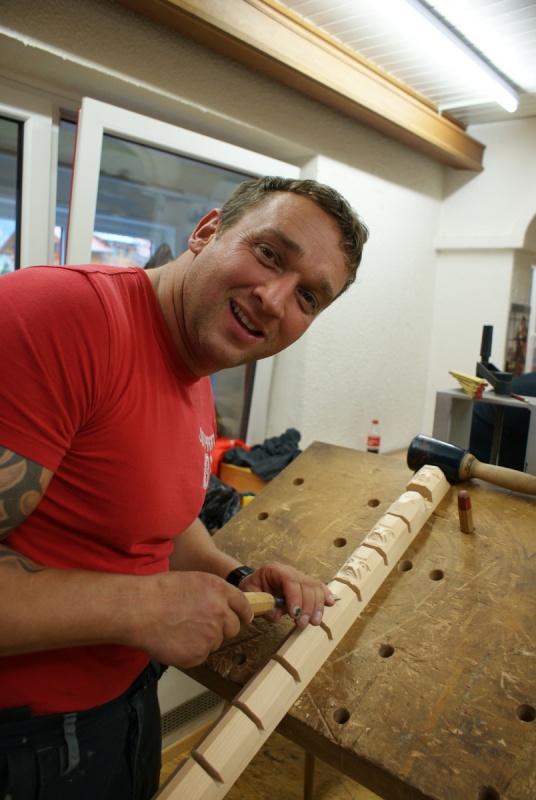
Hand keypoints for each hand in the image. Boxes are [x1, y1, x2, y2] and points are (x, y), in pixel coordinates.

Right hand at [123, 571, 252, 668]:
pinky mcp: (198, 654)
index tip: (243, 618)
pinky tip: (175, 641)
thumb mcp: (193, 580)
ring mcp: (211, 635)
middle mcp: (220, 612)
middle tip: (201, 626)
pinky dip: (190, 652)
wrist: (140, 609)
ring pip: (216, 642)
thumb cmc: (160, 592)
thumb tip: (224, 606)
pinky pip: (201, 655)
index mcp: (220, 590)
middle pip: (233, 627)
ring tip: (181, 630)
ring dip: (204, 640)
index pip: (244, 606)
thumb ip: (213, 593)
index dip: (243, 613)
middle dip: (222, 628)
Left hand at [238, 562, 335, 628]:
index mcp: (275, 570)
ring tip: (314, 621)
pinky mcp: (305, 583)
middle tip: (302, 623)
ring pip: (315, 586)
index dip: (295, 597)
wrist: (254, 583)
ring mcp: (299, 575)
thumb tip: (277, 615)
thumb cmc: (253, 589)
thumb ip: (263, 606)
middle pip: (306, 584)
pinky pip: (318, 586)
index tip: (295, 615)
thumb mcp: (251, 596)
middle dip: (307, 606)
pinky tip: (330, 603)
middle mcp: (290, 570)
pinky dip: (325, 594)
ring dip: (317, 605)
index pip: (290, 581)